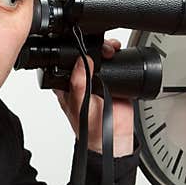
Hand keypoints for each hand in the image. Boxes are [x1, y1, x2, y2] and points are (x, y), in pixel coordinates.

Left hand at [52, 38, 135, 156]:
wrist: (113, 138)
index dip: (71, 53)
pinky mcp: (113, 80)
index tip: (82, 46)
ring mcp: (97, 78)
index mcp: (67, 84)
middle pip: (85, 55)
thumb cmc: (90, 127)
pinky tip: (119, 55)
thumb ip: (78, 85)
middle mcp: (81, 79)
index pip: (65, 62)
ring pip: (101, 57)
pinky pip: (116, 64)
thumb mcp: (79, 105)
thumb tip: (80, 62)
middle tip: (103, 49)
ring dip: (107, 50)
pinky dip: (119, 57)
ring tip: (111, 50)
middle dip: (93, 47)